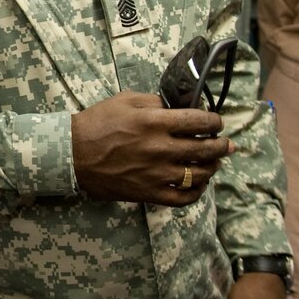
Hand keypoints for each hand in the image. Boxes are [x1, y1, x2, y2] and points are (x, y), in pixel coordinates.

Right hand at [71, 92, 233, 205]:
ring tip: (214, 163)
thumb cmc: (97, 124)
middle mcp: (159, 148)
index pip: (199, 121)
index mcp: (154, 122)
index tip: (216, 122)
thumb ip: (156, 101)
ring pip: (199, 174)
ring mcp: (156, 174)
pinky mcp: (149, 193)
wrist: (72, 154)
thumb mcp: (126, 101)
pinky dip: (196, 192)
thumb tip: (180, 106)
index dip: (215, 121)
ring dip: (212, 167)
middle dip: (222, 145)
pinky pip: (182, 198)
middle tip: (226, 144)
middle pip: (205, 149)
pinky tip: (198, 184)